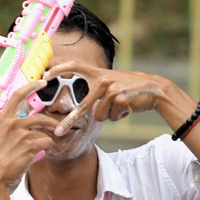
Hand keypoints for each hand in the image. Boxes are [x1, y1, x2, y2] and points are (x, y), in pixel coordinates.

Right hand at [0, 79, 58, 189]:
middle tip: (59, 126)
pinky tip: (40, 154)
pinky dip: (46, 149)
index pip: (17, 95)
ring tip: (52, 142)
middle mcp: (11, 124)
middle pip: (39, 116)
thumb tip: (22, 123)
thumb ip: (8, 128)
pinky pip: (46, 143)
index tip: (41, 82)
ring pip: (44, 131)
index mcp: (3, 119)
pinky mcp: (29, 145)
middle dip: (52, 121)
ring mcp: (21, 134)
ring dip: (51, 137)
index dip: (30, 87)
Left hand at [45, 61, 180, 134]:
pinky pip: (110, 117)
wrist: (156, 90)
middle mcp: (102, 79)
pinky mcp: (120, 98)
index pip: (74, 66)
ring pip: (98, 116)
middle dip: (69, 122)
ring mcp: (111, 89)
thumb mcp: (112, 85)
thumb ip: (96, 92)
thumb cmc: (131, 90)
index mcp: (98, 73)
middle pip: (81, 106)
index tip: (44, 77)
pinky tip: (128, 108)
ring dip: (108, 116)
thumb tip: (82, 110)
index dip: (58, 70)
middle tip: (58, 132)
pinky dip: (118, 117)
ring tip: (120, 106)